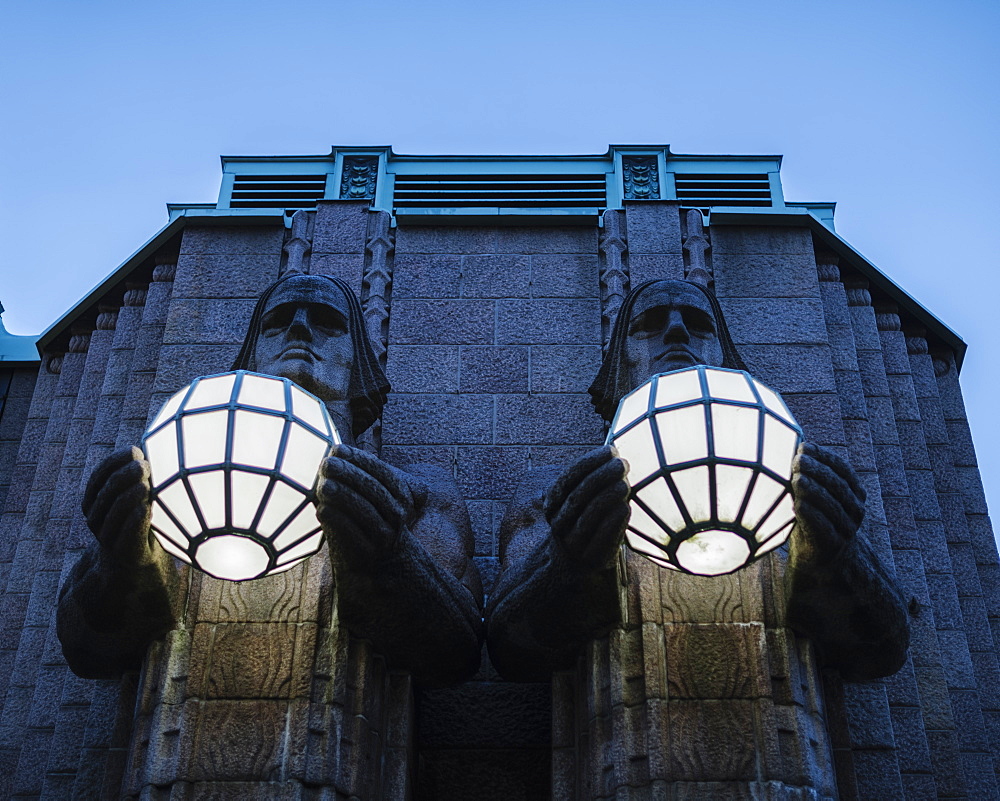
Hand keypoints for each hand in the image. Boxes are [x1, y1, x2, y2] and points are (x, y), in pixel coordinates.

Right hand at [82, 446, 155, 567]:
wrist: (136, 558)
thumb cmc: (139, 517)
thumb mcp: (137, 493)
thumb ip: (138, 473)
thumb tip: (152, 442)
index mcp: (93, 498)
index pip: (100, 474)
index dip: (116, 460)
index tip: (136, 450)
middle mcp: (94, 516)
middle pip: (107, 490)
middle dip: (126, 475)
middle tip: (145, 465)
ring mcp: (106, 535)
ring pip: (115, 511)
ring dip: (131, 495)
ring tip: (147, 485)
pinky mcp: (123, 551)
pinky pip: (127, 533)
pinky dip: (136, 519)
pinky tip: (147, 508)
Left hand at [316, 444, 418, 569]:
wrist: (382, 563)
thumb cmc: (372, 521)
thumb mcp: (375, 498)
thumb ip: (361, 477)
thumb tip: (335, 450)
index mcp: (401, 496)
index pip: (382, 472)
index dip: (360, 459)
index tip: (339, 449)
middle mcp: (397, 514)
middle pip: (373, 489)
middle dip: (349, 473)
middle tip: (327, 463)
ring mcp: (384, 534)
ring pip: (364, 510)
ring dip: (342, 495)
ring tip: (323, 485)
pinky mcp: (369, 552)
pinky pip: (352, 533)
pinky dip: (337, 520)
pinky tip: (321, 510)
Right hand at [543, 445, 629, 569]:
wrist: (571, 560)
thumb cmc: (582, 518)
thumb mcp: (578, 498)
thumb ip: (590, 478)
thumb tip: (614, 452)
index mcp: (552, 503)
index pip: (568, 477)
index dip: (589, 462)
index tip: (610, 450)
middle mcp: (558, 523)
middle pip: (577, 496)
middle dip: (601, 476)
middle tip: (621, 464)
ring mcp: (573, 543)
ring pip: (588, 517)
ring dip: (608, 497)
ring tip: (625, 484)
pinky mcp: (591, 558)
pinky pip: (601, 538)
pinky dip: (614, 521)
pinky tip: (625, 507)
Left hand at [791, 442, 866, 563]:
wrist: (818, 555)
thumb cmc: (812, 515)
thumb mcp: (814, 492)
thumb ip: (809, 472)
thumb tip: (793, 441)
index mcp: (854, 492)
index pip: (843, 469)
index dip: (825, 456)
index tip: (804, 446)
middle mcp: (855, 509)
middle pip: (837, 485)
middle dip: (817, 470)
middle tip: (797, 460)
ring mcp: (846, 528)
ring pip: (832, 505)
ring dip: (813, 490)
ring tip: (796, 479)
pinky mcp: (832, 544)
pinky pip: (823, 527)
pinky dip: (811, 515)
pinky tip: (798, 505)